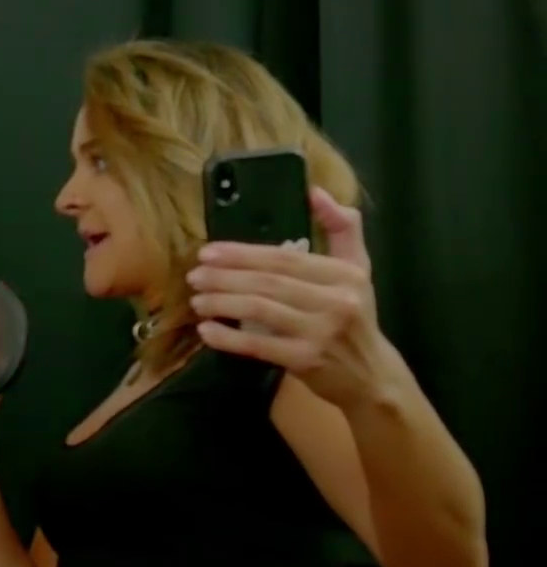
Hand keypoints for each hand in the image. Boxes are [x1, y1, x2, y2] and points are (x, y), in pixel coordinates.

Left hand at [188, 187, 395, 408]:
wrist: (372, 375)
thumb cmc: (357, 317)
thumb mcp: (358, 269)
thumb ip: (342, 227)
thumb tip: (314, 191)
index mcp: (344, 274)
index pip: (285, 258)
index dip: (243, 253)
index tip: (208, 251)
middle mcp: (336, 300)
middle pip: (269, 282)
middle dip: (225, 277)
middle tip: (194, 275)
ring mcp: (321, 332)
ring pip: (261, 310)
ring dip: (222, 303)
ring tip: (196, 300)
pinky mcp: (307, 360)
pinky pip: (259, 346)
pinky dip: (229, 339)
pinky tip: (207, 331)